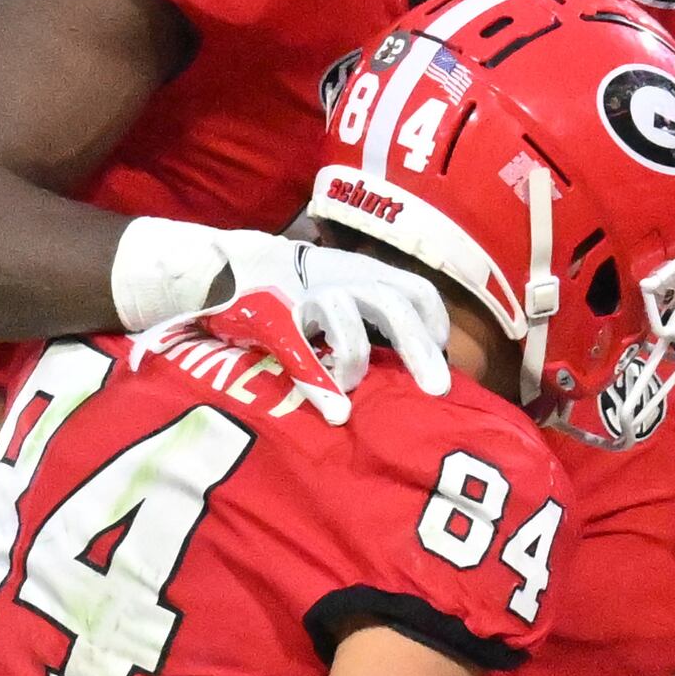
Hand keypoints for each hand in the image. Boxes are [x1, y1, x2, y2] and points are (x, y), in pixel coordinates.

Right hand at [224, 239, 454, 390]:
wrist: (233, 265)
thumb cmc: (300, 287)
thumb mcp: (346, 284)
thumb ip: (375, 311)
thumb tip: (415, 356)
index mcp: (366, 274)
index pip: (416, 289)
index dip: (434, 320)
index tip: (441, 349)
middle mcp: (344, 280)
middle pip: (392, 305)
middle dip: (418, 347)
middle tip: (436, 388)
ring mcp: (309, 297)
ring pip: (346, 322)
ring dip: (357, 360)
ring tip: (355, 389)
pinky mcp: (274, 319)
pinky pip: (300, 352)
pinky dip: (319, 383)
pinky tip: (334, 411)